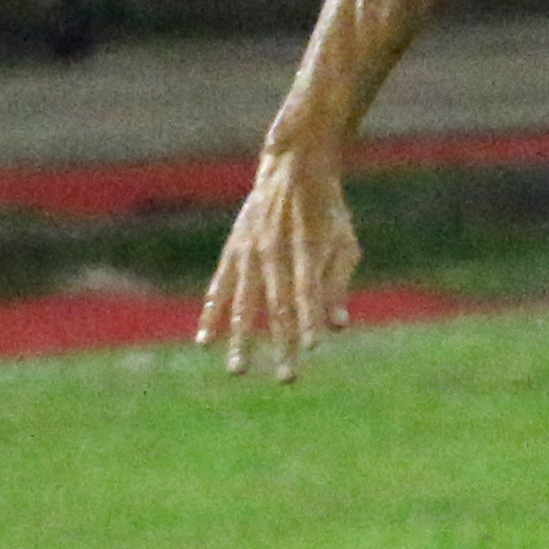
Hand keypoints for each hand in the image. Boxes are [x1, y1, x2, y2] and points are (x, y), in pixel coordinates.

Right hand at [198, 142, 360, 382]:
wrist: (293, 169)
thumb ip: (337, 284)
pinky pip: (218, 288)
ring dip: (241, 340)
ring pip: (244, 304)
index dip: (309, 320)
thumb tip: (337, 327)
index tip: (310, 349)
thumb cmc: (327, 211)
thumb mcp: (344, 242)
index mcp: (307, 249)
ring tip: (237, 372)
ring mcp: (250, 252)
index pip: (308, 293)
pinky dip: (211, 314)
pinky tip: (205, 341)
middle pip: (278, 307)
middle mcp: (275, 253)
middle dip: (281, 345)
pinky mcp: (233, 251)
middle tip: (286, 379)